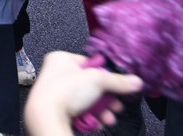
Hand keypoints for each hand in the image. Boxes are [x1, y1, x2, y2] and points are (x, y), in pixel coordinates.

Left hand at [23, 51, 142, 135]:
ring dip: (102, 111)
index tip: (117, 85)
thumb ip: (118, 81)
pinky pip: (80, 111)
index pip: (90, 64)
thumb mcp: (97, 80)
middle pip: (91, 85)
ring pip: (87, 100)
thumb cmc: (62, 91)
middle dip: (107, 99)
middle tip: (116, 105)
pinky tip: (98, 122)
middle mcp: (57, 74)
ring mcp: (57, 92)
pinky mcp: (59, 108)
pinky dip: (91, 117)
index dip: (105, 76)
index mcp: (61, 59)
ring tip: (109, 118)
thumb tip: (134, 81)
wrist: (47, 115)